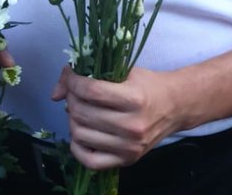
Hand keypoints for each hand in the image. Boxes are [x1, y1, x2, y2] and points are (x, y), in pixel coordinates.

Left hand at [51, 65, 181, 169]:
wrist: (176, 107)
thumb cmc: (147, 86)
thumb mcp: (122, 71)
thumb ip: (88, 78)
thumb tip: (55, 94)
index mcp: (134, 99)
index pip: (90, 91)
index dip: (73, 82)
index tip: (72, 78)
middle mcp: (132, 126)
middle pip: (82, 112)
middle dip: (71, 98)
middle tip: (76, 94)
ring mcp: (130, 146)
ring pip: (80, 134)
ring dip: (73, 120)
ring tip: (81, 112)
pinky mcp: (127, 160)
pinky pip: (90, 161)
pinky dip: (78, 147)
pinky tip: (83, 132)